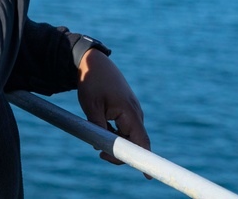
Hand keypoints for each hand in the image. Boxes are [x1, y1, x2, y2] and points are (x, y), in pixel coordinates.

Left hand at [77, 49, 150, 171]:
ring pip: (128, 135)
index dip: (144, 159)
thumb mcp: (91, 106)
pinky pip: (125, 128)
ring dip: (115, 142)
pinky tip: (101, 126)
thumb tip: (102, 146)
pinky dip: (115, 133)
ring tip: (96, 135)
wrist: (94, 61)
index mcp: (129, 112)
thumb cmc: (92, 81)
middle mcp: (135, 112)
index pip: (141, 141)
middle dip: (120, 152)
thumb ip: (98, 128)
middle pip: (135, 142)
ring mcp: (132, 110)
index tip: (146, 175)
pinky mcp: (127, 109)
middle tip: (98, 152)